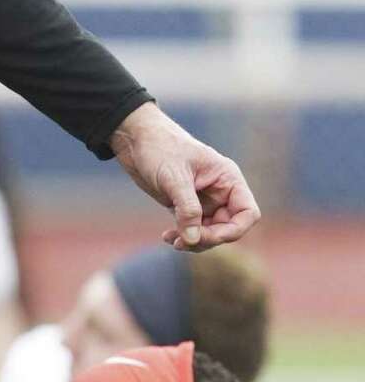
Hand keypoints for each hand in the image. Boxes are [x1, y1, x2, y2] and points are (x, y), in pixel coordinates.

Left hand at [109, 105, 260, 251]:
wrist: (135, 138)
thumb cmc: (159, 148)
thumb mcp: (174, 178)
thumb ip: (187, 209)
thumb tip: (193, 240)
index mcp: (228, 178)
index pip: (247, 213)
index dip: (233, 231)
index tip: (205, 236)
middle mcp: (220, 191)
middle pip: (228, 228)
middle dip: (208, 238)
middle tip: (182, 242)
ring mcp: (204, 200)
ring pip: (210, 232)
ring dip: (194, 241)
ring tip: (173, 241)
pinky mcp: (186, 206)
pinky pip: (192, 229)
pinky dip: (183, 236)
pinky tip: (167, 237)